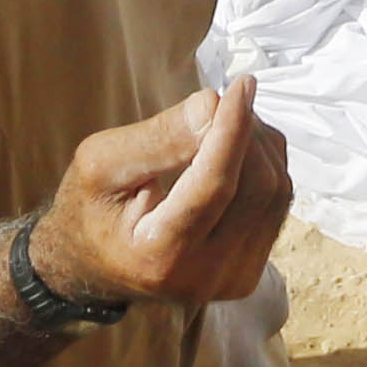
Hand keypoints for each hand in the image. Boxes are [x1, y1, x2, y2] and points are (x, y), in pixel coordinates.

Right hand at [32, 75, 293, 312]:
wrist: (91, 269)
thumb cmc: (89, 210)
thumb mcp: (100, 165)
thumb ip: (157, 138)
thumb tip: (214, 105)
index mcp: (159, 256)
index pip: (215, 184)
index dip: (233, 129)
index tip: (243, 84)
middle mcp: (204, 279)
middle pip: (257, 187)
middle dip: (247, 132)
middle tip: (221, 103)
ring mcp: (232, 283)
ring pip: (276, 194)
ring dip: (260, 146)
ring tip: (224, 125)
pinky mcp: (248, 274)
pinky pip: (277, 207)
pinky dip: (265, 168)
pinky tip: (237, 153)